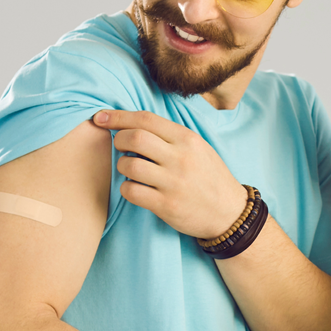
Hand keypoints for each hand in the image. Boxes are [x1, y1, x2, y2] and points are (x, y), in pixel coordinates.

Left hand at [91, 110, 246, 239]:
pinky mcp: (166, 205)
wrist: (229, 213)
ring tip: (129, 169)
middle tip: (120, 147)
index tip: (100, 118)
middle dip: (119, 140)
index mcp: (188, 139)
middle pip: (135, 138)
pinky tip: (134, 188)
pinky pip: (132, 192)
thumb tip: (134, 125)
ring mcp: (173, 183)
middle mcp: (181, 158)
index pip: (146, 119)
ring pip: (130, 166)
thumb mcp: (199, 148)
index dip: (118, 116)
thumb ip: (171, 136)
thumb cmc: (210, 177)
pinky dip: (126, 188)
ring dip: (122, 166)